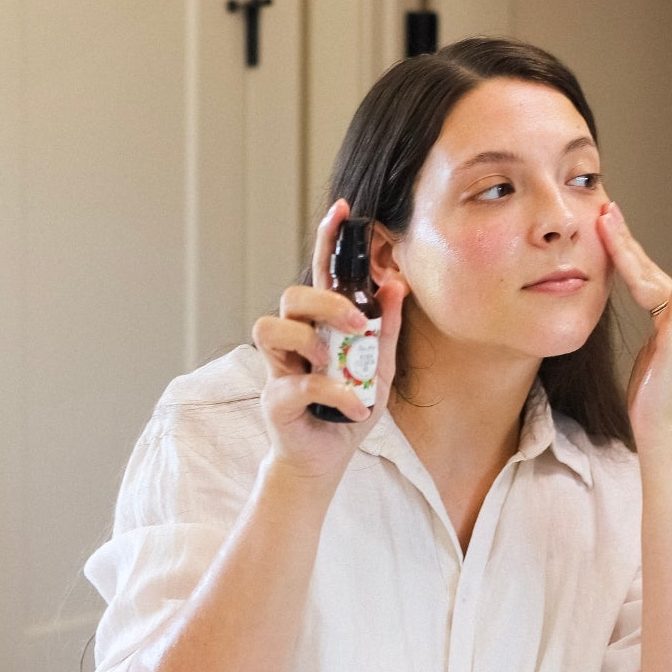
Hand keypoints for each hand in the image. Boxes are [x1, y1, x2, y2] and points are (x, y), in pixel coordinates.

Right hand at [250, 198, 407, 483]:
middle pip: (293, 295)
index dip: (328, 240)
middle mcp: (294, 339)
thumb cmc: (347, 410)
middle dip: (325, 301)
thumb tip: (396, 284)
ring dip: (313, 342)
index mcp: (320, 325)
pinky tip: (356, 406)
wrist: (326, 460)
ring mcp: (279, 367)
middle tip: (357, 322)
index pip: (321, 273)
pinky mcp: (275, 398)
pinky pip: (300, 382)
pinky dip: (334, 393)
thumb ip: (386, 329)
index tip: (342, 210)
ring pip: (274, 327)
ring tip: (342, 369)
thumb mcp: (380, 368)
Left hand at [597, 201, 671, 447]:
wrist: (665, 430)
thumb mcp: (653, 357)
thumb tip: (664, 313)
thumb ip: (659, 331)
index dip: (627, 252)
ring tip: (610, 219)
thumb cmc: (654, 400)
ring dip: (630, 246)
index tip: (607, 226)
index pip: (646, 276)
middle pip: (649, 269)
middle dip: (625, 239)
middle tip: (606, 208)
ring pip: (653, 275)